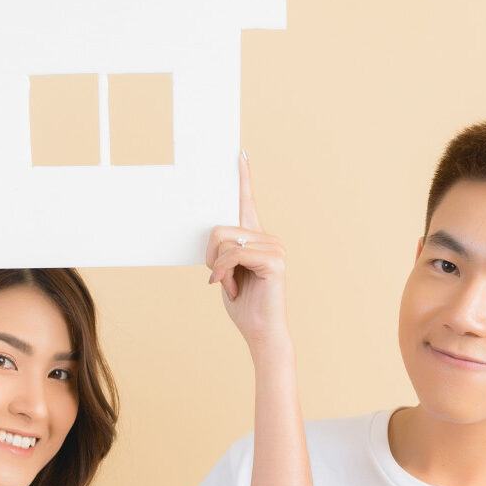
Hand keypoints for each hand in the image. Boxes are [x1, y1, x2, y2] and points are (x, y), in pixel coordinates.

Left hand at [206, 151, 290, 354]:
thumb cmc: (244, 304)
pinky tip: (231, 287)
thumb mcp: (226, 271)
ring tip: (229, 285)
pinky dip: (224, 272)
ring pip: (224, 241)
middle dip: (210, 255)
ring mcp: (274, 247)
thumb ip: (223, 250)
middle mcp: (268, 237)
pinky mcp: (275, 260)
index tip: (238, 153)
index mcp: (257, 237)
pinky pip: (234, 255)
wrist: (261, 332)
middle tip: (217, 276)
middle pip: (220, 228)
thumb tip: (214, 233)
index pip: (247, 201)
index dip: (243, 177)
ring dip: (217, 268)